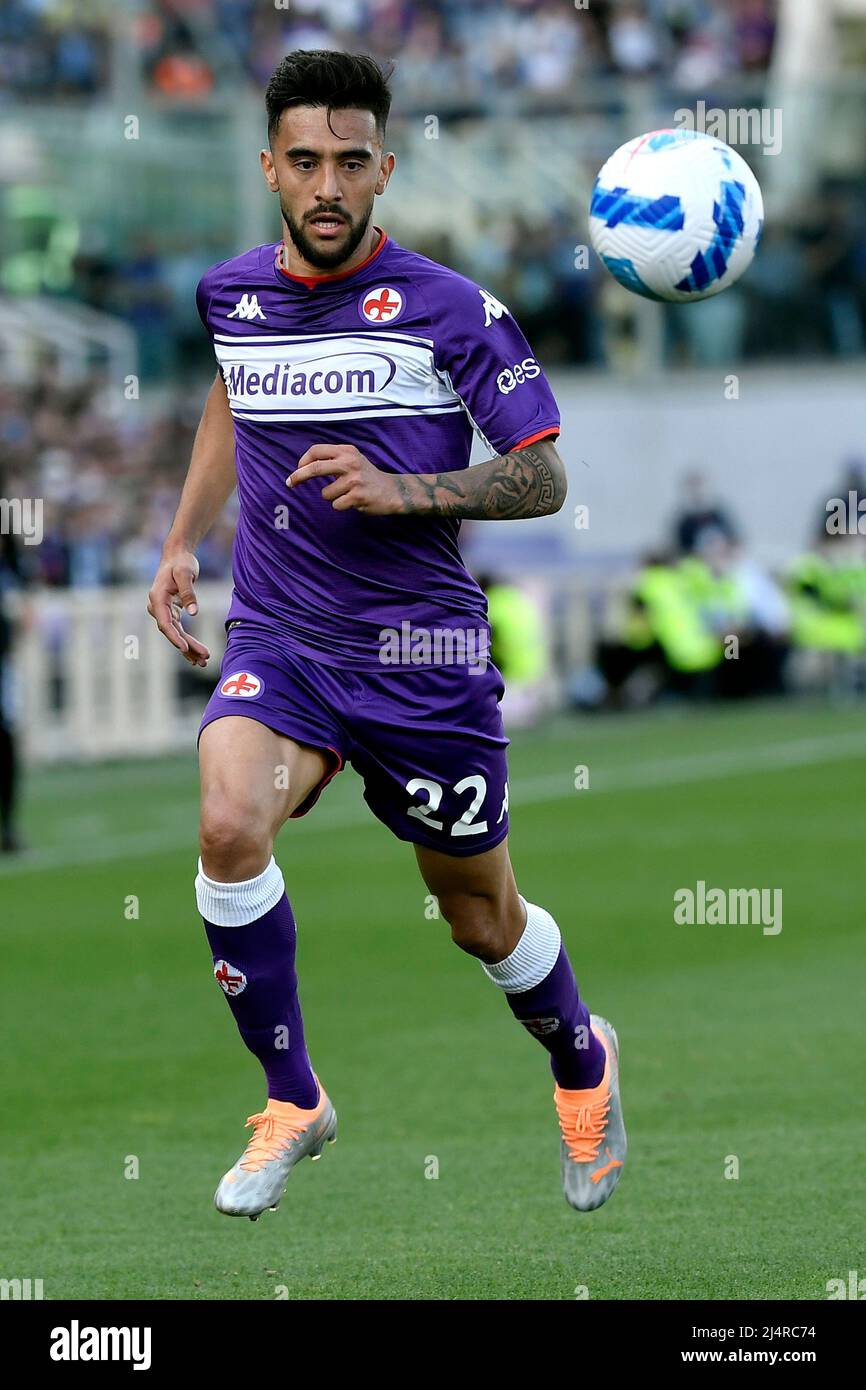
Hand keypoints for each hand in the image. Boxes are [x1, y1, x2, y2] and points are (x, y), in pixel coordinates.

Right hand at [147, 550, 210, 666]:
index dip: (175, 637)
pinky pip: (179, 630)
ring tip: (203, 661)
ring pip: (176, 634)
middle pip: (172, 632)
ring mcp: (163, 610)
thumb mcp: (186, 573)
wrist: (177, 555)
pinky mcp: (172, 612)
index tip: (185, 648)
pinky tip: (196, 655)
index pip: (165, 623)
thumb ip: (189, 593)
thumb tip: (194, 613)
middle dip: (187, 646)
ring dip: (189, 648)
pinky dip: (187, 642)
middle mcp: (157, 606)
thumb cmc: (181, 562)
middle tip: (204, 658)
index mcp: (157, 598)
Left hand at [288, 443, 401, 514]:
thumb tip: (304, 466)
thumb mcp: (353, 459)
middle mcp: (350, 462)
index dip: (303, 461)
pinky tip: (354, 501)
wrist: (393, 491)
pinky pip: (336, 505)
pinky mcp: (357, 496)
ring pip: (325, 493)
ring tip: (347, 494)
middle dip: (299, 476)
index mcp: (347, 451)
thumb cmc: (367, 477)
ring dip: (332, 497)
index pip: (317, 450)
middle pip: (315, 468)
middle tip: (290, 483)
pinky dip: (341, 505)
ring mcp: (354, 479)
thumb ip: (333, 459)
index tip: (297, 470)